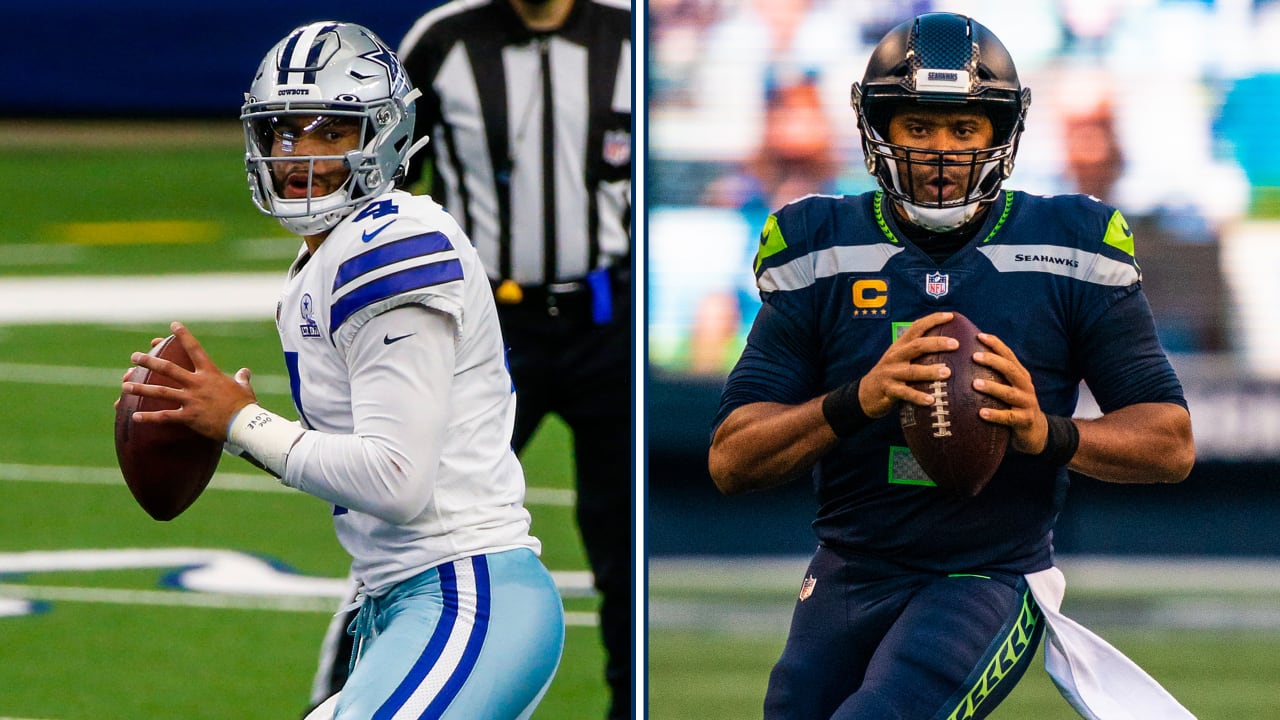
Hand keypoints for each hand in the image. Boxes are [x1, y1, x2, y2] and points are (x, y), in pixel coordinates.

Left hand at [120, 321, 257, 440]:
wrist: (244, 423)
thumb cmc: (245, 405)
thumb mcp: (244, 387)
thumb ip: (242, 378)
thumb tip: (245, 372)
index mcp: (209, 373)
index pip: (194, 349)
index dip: (183, 335)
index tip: (173, 325)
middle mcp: (196, 383)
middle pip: (168, 369)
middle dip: (149, 361)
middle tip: (135, 356)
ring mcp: (191, 400)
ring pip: (160, 392)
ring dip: (140, 388)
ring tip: (124, 386)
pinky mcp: (188, 416)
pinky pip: (165, 416)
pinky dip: (149, 417)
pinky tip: (135, 416)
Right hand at [857, 311, 957, 417]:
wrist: (866, 393)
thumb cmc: (891, 374)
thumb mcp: (900, 358)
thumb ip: (917, 351)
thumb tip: (948, 344)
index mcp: (900, 346)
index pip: (916, 328)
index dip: (933, 320)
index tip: (950, 316)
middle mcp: (895, 357)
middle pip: (916, 346)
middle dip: (936, 343)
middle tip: (956, 344)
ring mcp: (891, 373)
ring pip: (911, 371)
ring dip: (929, 371)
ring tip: (947, 373)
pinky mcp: (888, 390)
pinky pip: (905, 393)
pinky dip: (918, 396)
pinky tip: (931, 400)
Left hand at [971, 332, 1048, 453]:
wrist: (1036, 433)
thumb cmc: (1014, 406)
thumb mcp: (1008, 388)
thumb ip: (994, 376)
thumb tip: (965, 359)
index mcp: (1020, 375)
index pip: (1008, 356)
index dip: (995, 345)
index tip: (979, 336)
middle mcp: (1025, 386)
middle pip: (1010, 370)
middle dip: (993, 361)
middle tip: (974, 356)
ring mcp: (1026, 404)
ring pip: (1009, 393)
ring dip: (992, 387)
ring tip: (974, 384)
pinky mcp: (1024, 421)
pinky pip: (1009, 417)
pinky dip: (995, 415)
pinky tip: (981, 413)